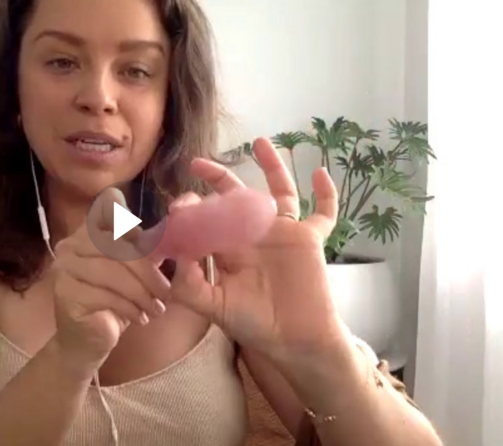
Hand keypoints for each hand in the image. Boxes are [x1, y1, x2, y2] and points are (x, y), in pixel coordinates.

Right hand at [51, 188, 169, 377]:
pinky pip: (104, 296)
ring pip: (112, 272)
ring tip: (156, 309)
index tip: (152, 249)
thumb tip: (174, 237)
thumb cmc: (113, 302)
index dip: (130, 224)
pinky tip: (140, 318)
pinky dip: (129, 307)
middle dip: (147, 270)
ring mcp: (64, 269)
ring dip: (141, 293)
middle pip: (116, 245)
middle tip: (165, 292)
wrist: (88, 340)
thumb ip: (147, 251)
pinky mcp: (65, 294)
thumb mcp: (135, 274)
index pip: (107, 210)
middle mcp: (70, 246)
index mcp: (87, 233)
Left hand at [169, 137, 347, 365]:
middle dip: (216, 179)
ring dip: (271, 166)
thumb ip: (189, 284)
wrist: (294, 341)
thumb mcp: (213, 306)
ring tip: (260, 142)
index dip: (191, 209)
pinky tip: (320, 172)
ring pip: (278, 192)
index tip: (178, 208)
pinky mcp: (308, 238)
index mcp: (227, 248)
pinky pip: (323, 212)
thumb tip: (175, 253)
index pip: (206, 218)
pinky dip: (327, 194)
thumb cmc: (254, 324)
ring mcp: (282, 233)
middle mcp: (253, 235)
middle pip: (235, 197)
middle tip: (197, 164)